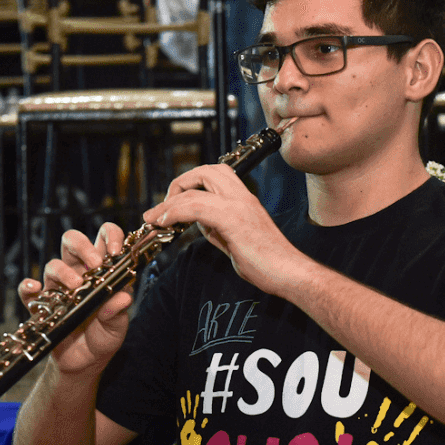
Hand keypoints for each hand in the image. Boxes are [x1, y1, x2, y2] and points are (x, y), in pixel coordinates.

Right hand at [17, 224, 132, 374]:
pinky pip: (27, 292)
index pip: (104, 239)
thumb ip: (118, 311)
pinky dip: (27, 287)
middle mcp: (79, 273)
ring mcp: (58, 288)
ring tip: (76, 287)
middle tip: (95, 264)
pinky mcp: (41, 306)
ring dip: (63, 272)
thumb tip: (123, 298)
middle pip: (72, 242)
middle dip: (82, 246)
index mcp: (102, 271)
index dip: (110, 236)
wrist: (85, 362)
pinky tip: (35, 289)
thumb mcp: (117, 326)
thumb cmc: (104, 336)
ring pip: (52, 264)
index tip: (115, 251)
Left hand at [143, 164, 301, 294]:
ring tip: (155, 217)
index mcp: (245, 200)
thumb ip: (217, 229)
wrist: (289, 273)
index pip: (216, 175)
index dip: (191, 184)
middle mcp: (243, 197)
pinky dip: (176, 211)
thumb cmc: (267, 263)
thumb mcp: (236, 241)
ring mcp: (239, 206)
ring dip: (171, 199)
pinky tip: (166, 222)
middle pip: (206, 170)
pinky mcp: (233, 220)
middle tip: (164, 207)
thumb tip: (199, 224)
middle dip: (180, 182)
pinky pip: (197, 205)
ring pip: (199, 182)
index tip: (173, 205)